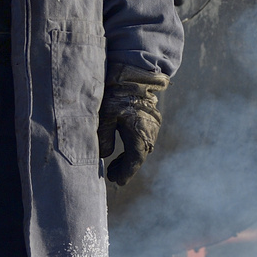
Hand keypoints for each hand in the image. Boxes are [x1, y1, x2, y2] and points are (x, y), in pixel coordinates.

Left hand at [97, 64, 168, 184]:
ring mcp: (153, 124)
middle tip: (113, 176)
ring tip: (115, 165)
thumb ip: (103, 137)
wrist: (132, 73)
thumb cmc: (116, 94)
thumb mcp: (104, 116)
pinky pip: (143, 138)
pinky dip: (133, 146)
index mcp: (140, 133)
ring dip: (129, 157)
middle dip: (126, 167)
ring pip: (142, 147)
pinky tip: (122, 148)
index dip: (125, 173)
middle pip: (139, 155)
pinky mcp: (151, 118)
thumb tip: (104, 155)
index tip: (117, 182)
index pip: (134, 160)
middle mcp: (150, 131)